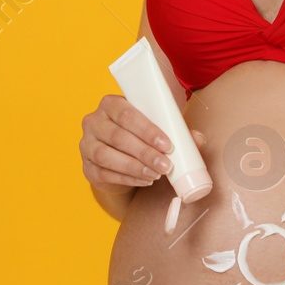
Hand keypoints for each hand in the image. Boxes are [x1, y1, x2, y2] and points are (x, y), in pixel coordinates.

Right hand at [80, 94, 204, 195]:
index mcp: (111, 104)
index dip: (147, 130)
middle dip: (144, 152)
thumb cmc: (140, 136)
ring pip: (107, 156)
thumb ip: (177, 131)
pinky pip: (105, 174)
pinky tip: (144, 180)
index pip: (126, 114)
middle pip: (118, 136)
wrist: (120, 158)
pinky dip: (127, 178)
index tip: (167, 144)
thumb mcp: (156, 129)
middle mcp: (93, 122)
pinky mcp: (87, 168)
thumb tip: (198, 139)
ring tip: (156, 174)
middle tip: (166, 165)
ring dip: (135, 167)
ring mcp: (86, 145)